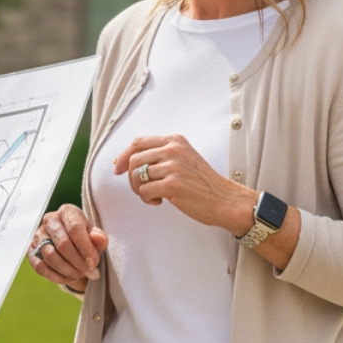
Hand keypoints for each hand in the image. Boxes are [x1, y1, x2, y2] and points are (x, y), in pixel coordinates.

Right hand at [27, 203, 106, 292]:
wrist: (71, 244)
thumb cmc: (85, 239)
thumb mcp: (96, 237)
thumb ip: (99, 238)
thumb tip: (98, 238)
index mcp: (67, 212)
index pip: (74, 229)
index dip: (85, 249)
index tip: (94, 263)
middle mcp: (50, 220)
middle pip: (63, 244)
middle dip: (78, 262)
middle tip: (89, 272)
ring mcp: (38, 235)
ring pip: (51, 257)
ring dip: (68, 271)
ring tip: (80, 274)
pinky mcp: (31, 251)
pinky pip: (41, 267)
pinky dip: (57, 277)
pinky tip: (69, 278)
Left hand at [114, 135, 254, 235]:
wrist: (224, 200)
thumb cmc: (202, 183)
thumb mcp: (183, 158)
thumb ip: (159, 155)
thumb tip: (122, 161)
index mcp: (175, 141)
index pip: (138, 142)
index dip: (124, 156)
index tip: (118, 169)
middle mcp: (173, 150)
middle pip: (133, 160)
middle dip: (131, 178)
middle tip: (141, 189)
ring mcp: (173, 166)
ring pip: (137, 176)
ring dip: (139, 190)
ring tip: (153, 196)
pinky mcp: (173, 185)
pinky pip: (144, 191)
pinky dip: (147, 199)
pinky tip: (160, 202)